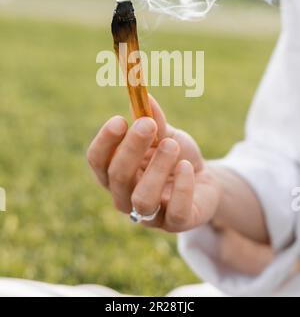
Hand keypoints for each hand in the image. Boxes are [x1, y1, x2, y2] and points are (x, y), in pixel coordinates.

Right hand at [87, 96, 221, 231]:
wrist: (204, 178)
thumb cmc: (175, 155)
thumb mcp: (166, 133)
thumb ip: (155, 120)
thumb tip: (145, 96)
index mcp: (115, 172)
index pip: (97, 161)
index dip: (104, 141)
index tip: (120, 119)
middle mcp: (125, 196)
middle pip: (116, 177)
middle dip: (131, 148)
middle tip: (148, 124)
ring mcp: (149, 215)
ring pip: (142, 198)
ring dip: (156, 168)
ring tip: (171, 145)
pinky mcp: (175, 224)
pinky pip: (174, 212)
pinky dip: (181, 187)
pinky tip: (187, 167)